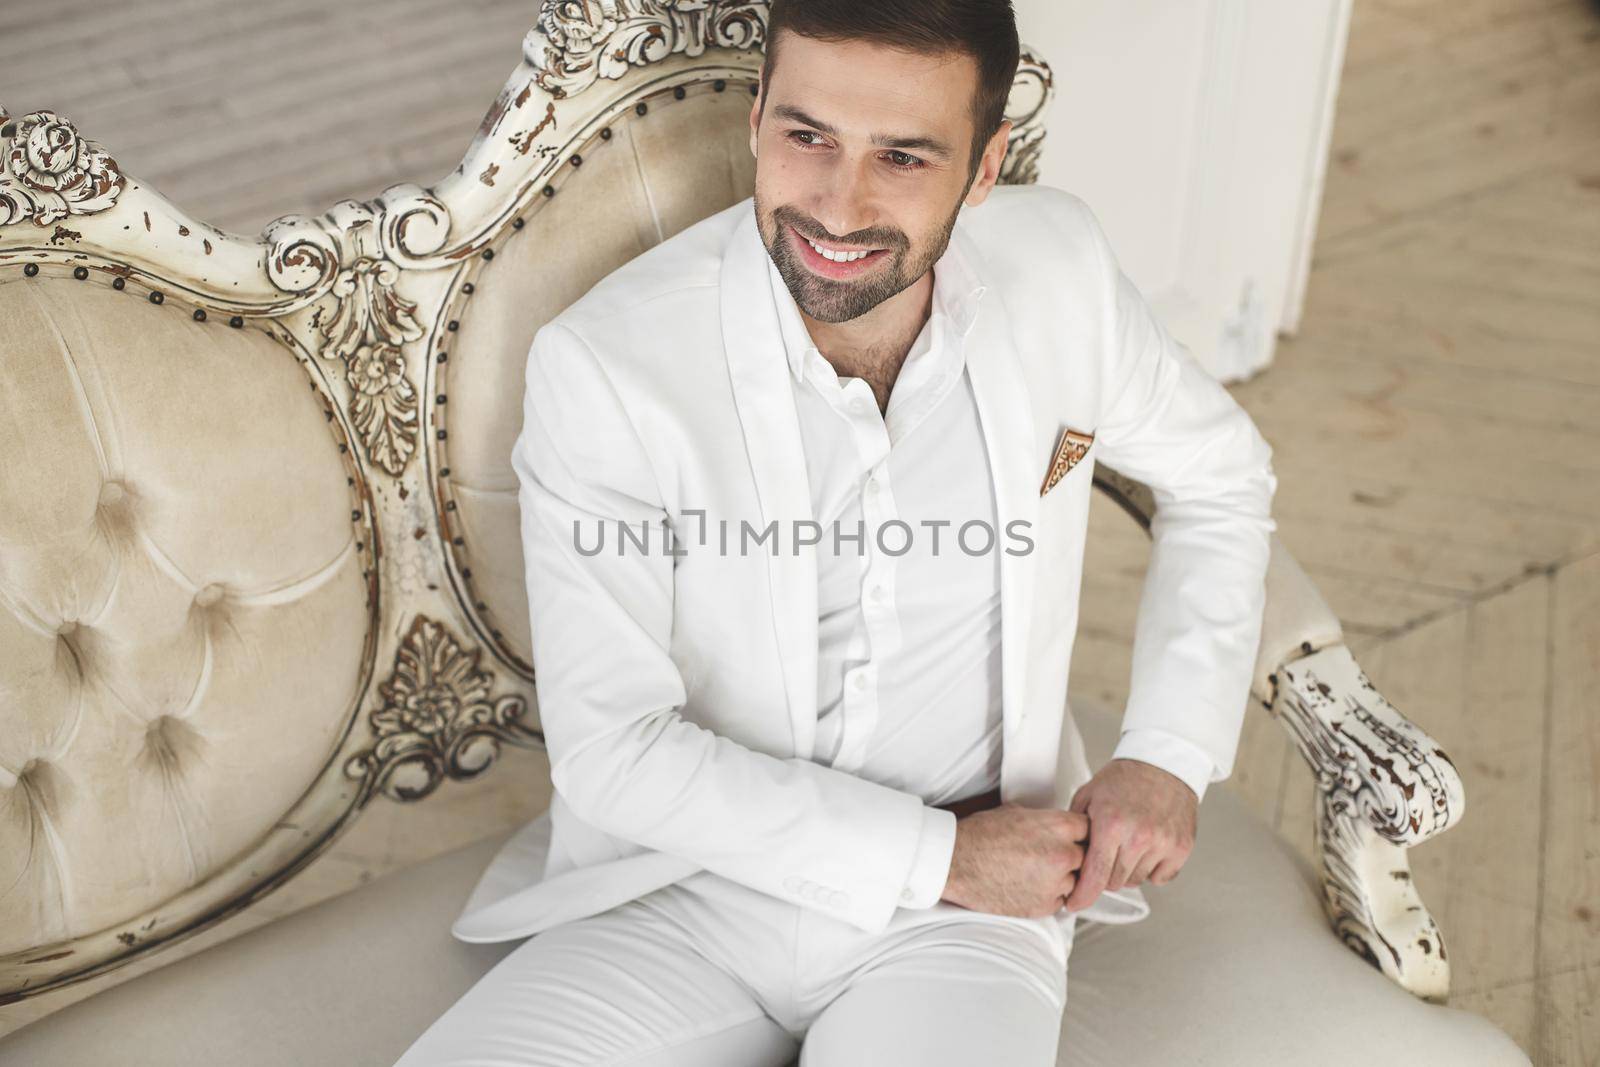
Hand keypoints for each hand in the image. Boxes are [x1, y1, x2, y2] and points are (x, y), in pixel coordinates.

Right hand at [939, 803, 1088, 917]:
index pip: (1091, 829)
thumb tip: (1054, 825)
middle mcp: (1063, 854)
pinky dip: (1050, 896)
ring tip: (1036, 872)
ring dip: (1063, 879)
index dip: (1082, 834)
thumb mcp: (1016, 812)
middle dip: (1075, 857)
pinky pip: (1060, 901)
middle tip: (1053, 856)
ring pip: (1076, 882)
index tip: (1075, 838)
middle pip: (1088, 857)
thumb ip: (1045, 820)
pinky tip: (1029, 886)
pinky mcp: (1044, 906)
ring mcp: (1055, 882)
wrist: (956, 863)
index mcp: (1058, 826)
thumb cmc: (980, 836)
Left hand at [1062, 758, 1196, 912]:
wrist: (1163, 764)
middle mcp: (1138, 837)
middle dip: (1105, 873)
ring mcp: (1162, 844)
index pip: (1094, 876)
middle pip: (1114, 882)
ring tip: (1128, 843)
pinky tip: (1148, 848)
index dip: (1081, 895)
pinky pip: (1160, 878)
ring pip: (1136, 881)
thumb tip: (1064, 857)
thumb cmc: (1124, 779)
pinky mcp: (1181, 848)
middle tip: (1107, 852)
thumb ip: (1075, 828)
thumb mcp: (1089, 795)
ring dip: (1128, 870)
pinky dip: (1152, 869)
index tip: (1073, 904)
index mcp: (1111, 825)